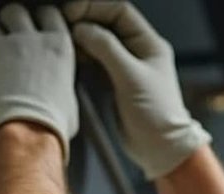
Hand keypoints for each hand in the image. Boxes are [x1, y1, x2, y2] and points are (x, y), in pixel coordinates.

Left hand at [0, 4, 78, 163]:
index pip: (49, 15)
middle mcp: (28, 39)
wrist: (26, 133)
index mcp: (56, 46)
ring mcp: (1, 47)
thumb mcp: (69, 100)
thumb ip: (60, 85)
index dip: (41, 20)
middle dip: (10, 22)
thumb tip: (57, 94)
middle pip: (15, 12)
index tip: (37, 27)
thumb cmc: (49, 124)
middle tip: (9, 39)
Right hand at [63, 1, 210, 179]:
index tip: (72, 13)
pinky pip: (96, 62)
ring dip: (81, 40)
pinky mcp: (115, 83)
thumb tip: (83, 28)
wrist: (161, 149)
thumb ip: (107, 49)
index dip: (94, 7)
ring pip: (99, 44)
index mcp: (148, 43)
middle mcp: (138, 51)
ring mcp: (126, 67)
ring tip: (62, 42)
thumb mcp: (130, 76)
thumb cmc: (156, 114)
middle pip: (107, 25)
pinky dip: (82, 58)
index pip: (119, 11)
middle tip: (62, 26)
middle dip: (84, 21)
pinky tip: (70, 59)